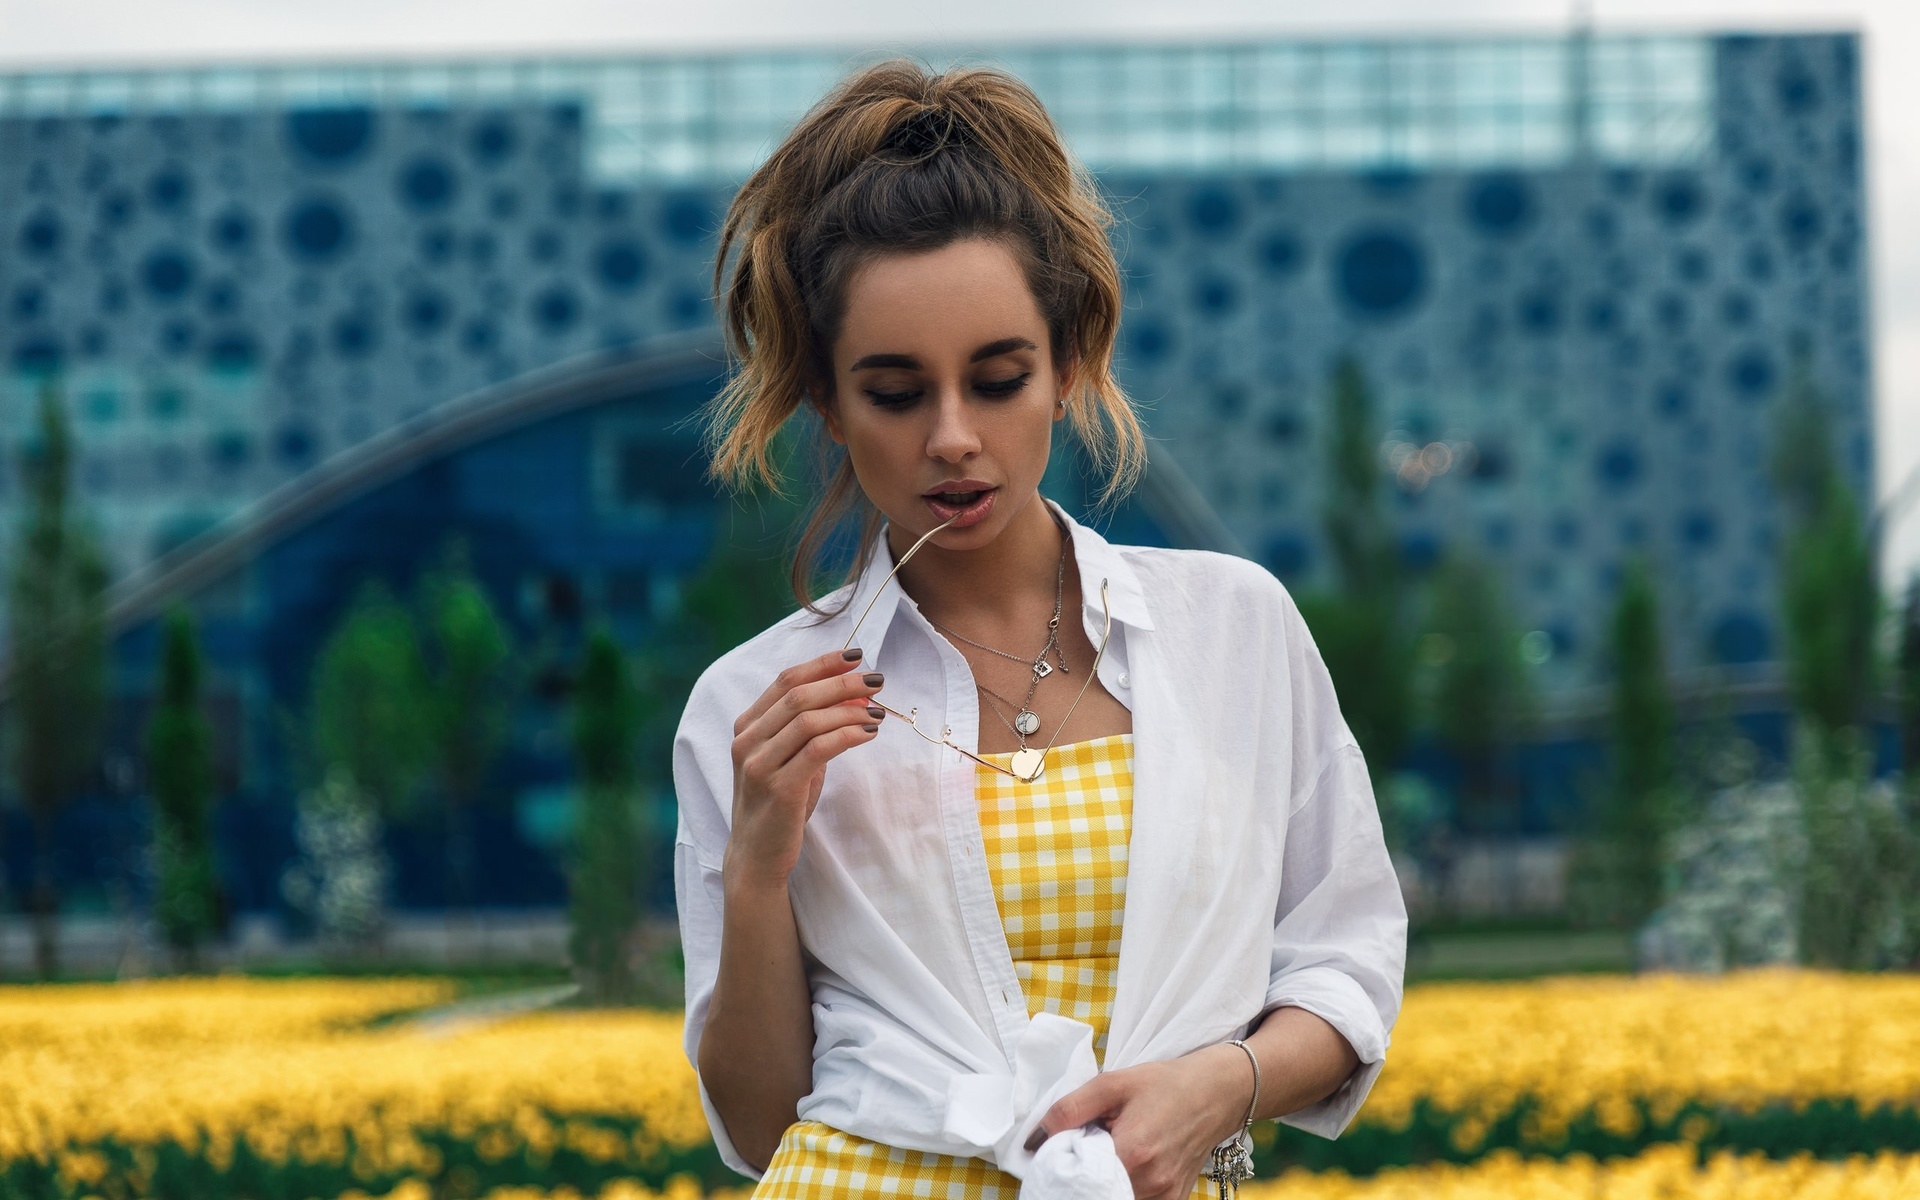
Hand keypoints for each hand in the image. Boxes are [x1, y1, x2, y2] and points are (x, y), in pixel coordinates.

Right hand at [724, 648, 886, 890]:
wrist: (756, 855)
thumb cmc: (778, 803)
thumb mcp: (789, 758)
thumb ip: (811, 728)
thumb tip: (855, 696)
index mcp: (746, 726)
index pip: (785, 680)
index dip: (822, 664)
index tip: (855, 655)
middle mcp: (747, 741)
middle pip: (798, 695)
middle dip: (841, 682)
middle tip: (876, 680)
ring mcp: (759, 764)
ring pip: (808, 719)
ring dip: (848, 709)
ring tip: (878, 710)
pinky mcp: (778, 788)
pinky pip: (818, 750)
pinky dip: (847, 734)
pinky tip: (869, 732)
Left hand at [1030, 1045, 1250, 1199]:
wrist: (1218, 1092)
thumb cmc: (1166, 1084)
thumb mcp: (1113, 1084)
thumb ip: (1069, 1110)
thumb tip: (1033, 1140)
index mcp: (1132, 1154)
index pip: (1077, 1176)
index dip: (1064, 1162)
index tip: (1065, 1147)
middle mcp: (1150, 1184)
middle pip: (1095, 1191)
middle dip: (1083, 1173)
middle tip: (1090, 1146)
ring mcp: (1164, 1197)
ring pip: (1115, 1198)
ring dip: (1103, 1182)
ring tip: (1114, 1150)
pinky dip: (1124, 1187)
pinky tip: (1129, 1163)